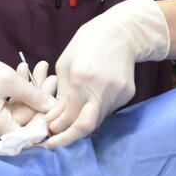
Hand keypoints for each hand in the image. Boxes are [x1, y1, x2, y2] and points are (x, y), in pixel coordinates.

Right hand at [9, 60, 58, 125]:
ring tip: (42, 67)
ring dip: (32, 87)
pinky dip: (18, 87)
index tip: (58, 98)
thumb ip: (34, 96)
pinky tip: (25, 68)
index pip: (31, 130)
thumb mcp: (9, 81)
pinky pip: (10, 100)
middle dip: (41, 95)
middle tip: (53, 77)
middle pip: (27, 116)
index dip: (47, 116)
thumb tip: (54, 107)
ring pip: (20, 105)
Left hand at [45, 0, 169, 147]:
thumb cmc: (87, 44)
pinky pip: (107, 110)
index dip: (56, 127)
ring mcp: (117, 93)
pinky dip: (94, 112)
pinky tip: (88, 105)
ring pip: (97, 120)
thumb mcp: (65, 64)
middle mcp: (101, 89)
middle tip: (56, 142)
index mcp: (81, 79)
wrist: (121, 33)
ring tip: (68, 124)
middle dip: (69, 138)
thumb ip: (60, 94)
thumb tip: (54, 119)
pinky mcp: (127, 94)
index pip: (68, 116)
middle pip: (86, 126)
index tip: (48, 132)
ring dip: (81, 125)